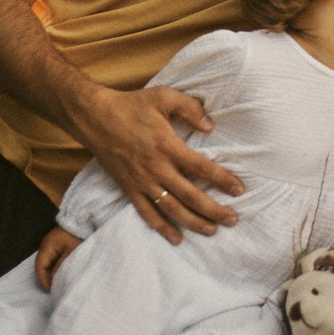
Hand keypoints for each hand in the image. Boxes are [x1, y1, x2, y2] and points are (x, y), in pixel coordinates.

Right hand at [36, 226, 82, 290]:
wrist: (85, 220)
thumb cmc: (78, 235)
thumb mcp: (71, 253)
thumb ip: (61, 266)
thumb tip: (54, 279)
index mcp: (47, 246)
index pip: (40, 266)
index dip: (43, 279)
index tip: (50, 290)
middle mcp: (46, 245)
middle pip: (42, 264)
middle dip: (46, 277)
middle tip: (54, 288)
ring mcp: (51, 244)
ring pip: (47, 262)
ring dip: (50, 272)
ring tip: (57, 282)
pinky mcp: (57, 243)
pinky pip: (53, 257)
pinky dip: (54, 266)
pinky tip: (61, 272)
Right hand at [76, 85, 242, 243]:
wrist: (94, 117)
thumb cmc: (131, 105)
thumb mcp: (163, 96)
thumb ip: (190, 108)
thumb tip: (210, 127)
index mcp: (167, 146)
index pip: (202, 168)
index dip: (222, 180)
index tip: (238, 190)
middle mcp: (156, 168)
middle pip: (191, 195)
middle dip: (214, 209)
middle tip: (232, 219)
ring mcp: (142, 181)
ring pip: (172, 208)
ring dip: (193, 222)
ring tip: (212, 231)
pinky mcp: (129, 189)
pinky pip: (147, 213)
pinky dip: (162, 228)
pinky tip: (176, 238)